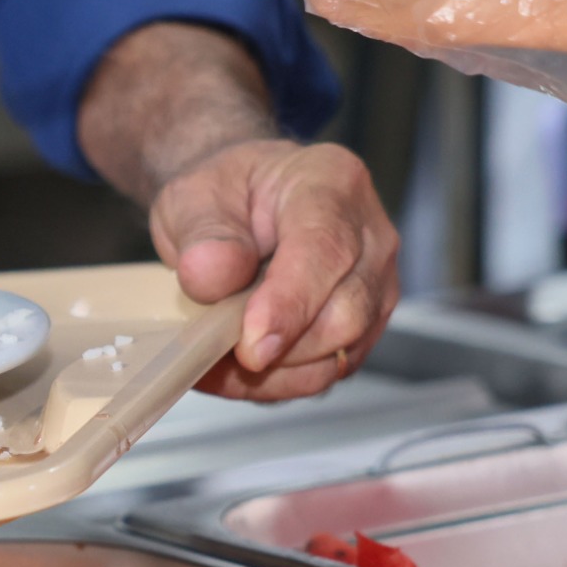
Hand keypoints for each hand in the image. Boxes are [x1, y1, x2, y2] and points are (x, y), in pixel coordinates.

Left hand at [151, 141, 398, 401]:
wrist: (239, 206)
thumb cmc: (225, 195)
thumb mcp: (192, 196)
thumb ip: (203, 233)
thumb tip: (214, 279)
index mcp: (331, 184)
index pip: (325, 250)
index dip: (289, 304)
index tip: (251, 345)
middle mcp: (370, 236)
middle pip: (346, 313)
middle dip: (280, 348)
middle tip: (215, 352)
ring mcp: (374, 286)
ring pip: (341, 354)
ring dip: (274, 373)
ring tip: (215, 361)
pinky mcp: (362, 329)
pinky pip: (327, 372)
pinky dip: (276, 382)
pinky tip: (234, 370)